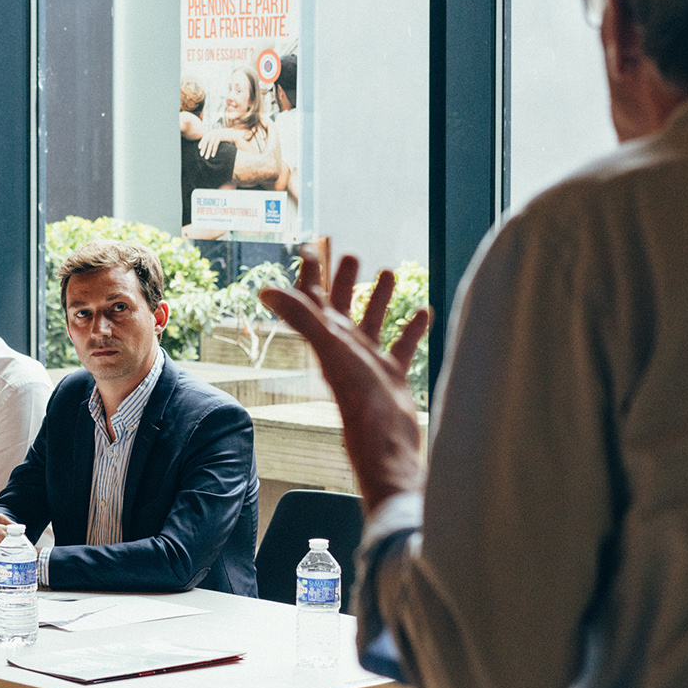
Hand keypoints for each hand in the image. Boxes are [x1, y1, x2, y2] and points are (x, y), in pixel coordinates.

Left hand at [199, 127, 241, 159]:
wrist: (233, 134)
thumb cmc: (224, 137)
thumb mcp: (217, 137)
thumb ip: (212, 138)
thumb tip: (206, 144)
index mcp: (211, 132)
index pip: (204, 138)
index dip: (201, 143)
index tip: (199, 148)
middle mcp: (213, 132)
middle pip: (206, 141)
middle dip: (204, 149)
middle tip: (201, 155)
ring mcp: (217, 134)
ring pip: (210, 144)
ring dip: (208, 151)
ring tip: (206, 157)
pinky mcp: (221, 137)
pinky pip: (216, 145)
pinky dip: (214, 150)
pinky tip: (212, 155)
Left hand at [258, 249, 430, 509]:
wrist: (386, 444)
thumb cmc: (359, 401)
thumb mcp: (331, 350)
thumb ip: (302, 318)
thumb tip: (265, 290)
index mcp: (327, 340)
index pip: (312, 298)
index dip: (309, 271)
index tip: (308, 244)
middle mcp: (345, 349)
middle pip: (340, 306)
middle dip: (341, 279)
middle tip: (346, 253)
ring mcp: (369, 363)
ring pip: (372, 322)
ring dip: (377, 297)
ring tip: (387, 270)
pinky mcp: (393, 376)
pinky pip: (402, 345)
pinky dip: (411, 327)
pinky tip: (422, 310)